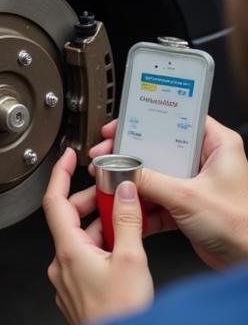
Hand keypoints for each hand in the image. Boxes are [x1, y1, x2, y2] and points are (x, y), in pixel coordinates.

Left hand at [44, 147, 153, 324]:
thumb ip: (127, 222)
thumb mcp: (132, 262)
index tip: (68, 156)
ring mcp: (67, 280)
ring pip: (80, 241)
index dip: (60, 173)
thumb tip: (124, 192)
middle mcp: (61, 264)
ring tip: (126, 226)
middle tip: (113, 194)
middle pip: (70, 219)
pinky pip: (85, 260)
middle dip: (91, 202)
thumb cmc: (122, 315)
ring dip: (101, 229)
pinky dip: (101, 249)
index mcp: (68, 250)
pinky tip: (121, 252)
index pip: (54, 198)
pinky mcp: (77, 292)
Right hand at [89, 117, 247, 269]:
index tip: (121, 122)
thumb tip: (120, 172)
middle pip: (159, 146)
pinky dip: (142, 204)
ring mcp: (194, 182)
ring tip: (111, 181)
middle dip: (130, 154)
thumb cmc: (241, 228)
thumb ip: (150, 181)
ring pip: (155, 173)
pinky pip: (157, 197)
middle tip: (108, 153)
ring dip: (133, 181)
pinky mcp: (187, 204)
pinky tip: (128, 207)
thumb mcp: (188, 197)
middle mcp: (205, 160)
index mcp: (216, 145)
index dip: (145, 116)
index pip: (175, 116)